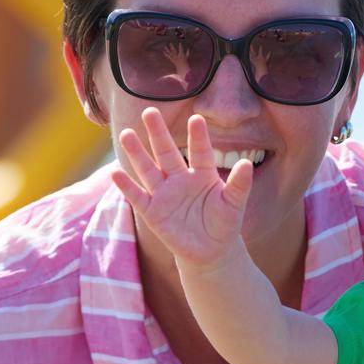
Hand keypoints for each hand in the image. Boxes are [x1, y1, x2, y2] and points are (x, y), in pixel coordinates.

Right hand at [112, 110, 253, 269]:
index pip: (200, 152)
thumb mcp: (234, 205)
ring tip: (126, 134)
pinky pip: (138, 197)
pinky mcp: (153, 212)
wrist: (210, 252)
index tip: (196, 119)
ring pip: (148, 169)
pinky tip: (116, 172)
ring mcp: (165, 194)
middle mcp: (180, 179)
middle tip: (149, 111)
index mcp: (202, 174)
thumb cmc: (223, 224)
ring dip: (137, 153)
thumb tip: (247, 164)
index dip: (198, 137)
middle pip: (166, 152)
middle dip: (158, 133)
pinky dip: (127, 186)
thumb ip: (239, 185)